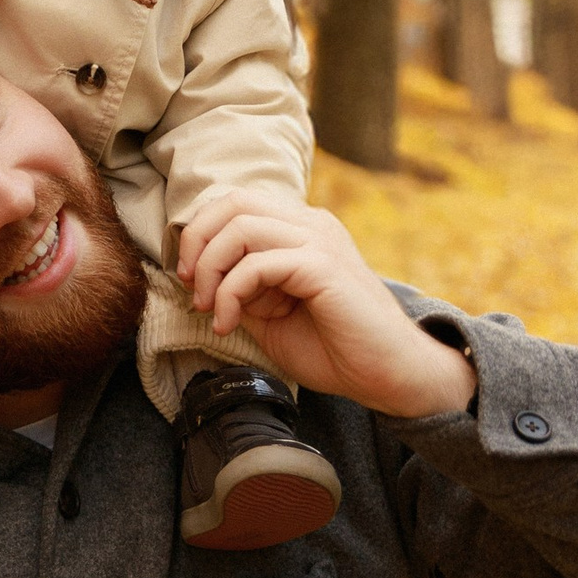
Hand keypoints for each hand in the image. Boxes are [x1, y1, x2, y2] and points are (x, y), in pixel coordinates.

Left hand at [175, 190, 477, 418]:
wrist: (389, 375)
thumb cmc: (334, 348)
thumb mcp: (270, 314)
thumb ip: (239, 288)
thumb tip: (196, 277)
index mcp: (302, 229)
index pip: (236, 203)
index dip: (200, 234)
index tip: (188, 280)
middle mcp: (312, 224)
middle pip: (234, 202)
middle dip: (197, 242)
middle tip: (190, 288)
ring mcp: (320, 241)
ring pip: (240, 226)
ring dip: (209, 270)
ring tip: (208, 310)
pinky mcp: (323, 266)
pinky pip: (258, 263)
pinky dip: (229, 293)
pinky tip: (227, 325)